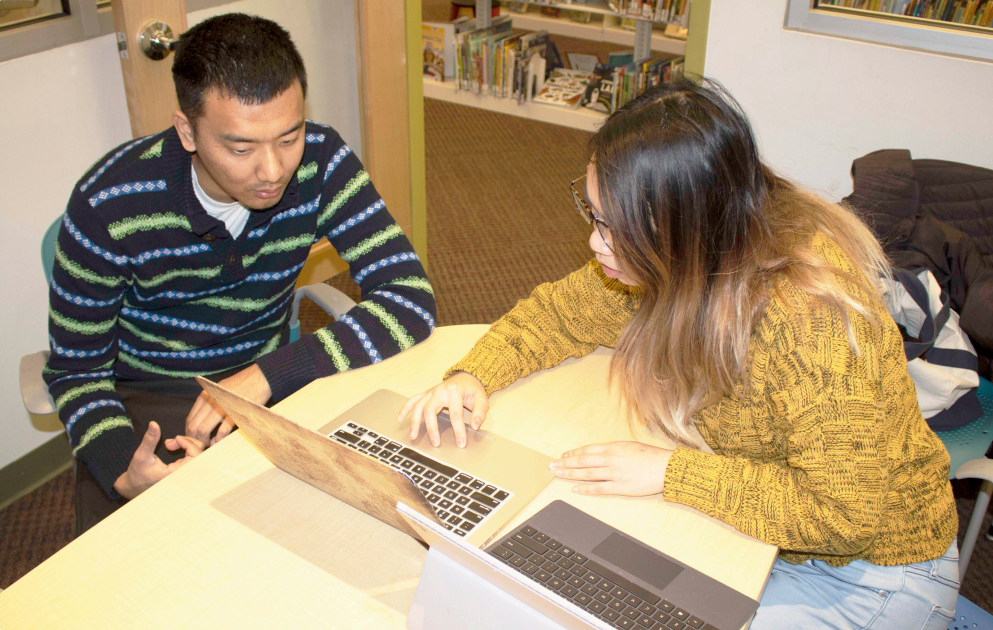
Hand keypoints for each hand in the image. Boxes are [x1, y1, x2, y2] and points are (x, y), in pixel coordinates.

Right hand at [113, 421, 204, 499]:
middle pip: (200, 453)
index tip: (174, 438)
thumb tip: (153, 423)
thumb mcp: (141, 456)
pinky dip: (185, 447)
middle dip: (187, 442)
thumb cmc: (137, 474)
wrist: (134, 486)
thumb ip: (149, 440)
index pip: (196, 455)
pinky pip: (193, 455)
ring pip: (198, 453)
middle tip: (169, 442)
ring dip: (186, 444)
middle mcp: (185, 474)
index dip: (188, 443)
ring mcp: (185, 472)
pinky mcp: (184, 469)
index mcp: (177, 474)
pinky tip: (171, 446)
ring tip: (168, 444)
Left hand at [186, 364, 271, 445]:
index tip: (195, 440)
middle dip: (195, 439)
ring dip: (205, 441)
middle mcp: (210, 400)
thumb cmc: (240, 386)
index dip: (189, 432)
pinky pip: (221, 430)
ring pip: (203, 429)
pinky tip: (220, 441)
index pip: (190, 418)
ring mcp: (221, 406)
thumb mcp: (219, 391)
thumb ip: (210, 406)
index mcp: (206, 395)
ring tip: (210, 444)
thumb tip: (203, 426)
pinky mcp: (234, 413)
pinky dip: (219, 439)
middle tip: (202, 446)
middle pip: (193, 425)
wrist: (259, 378)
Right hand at [397, 372, 488, 447]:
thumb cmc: (473, 389)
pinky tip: (400, 419)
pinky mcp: (426, 394)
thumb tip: (475, 426)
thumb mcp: (482, 399)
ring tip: (413, 436)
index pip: (455, 414)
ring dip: (414, 422)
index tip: (460, 443)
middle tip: (435, 443)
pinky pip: (413, 400)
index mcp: (454, 392)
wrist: (466, 376)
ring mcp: (431, 392)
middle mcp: (440, 391)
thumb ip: (480, 412)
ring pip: (418, 406)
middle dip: (432, 428)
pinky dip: (405, 409)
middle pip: (431, 410)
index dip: (458, 430)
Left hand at [549, 442, 673, 496]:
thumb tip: (600, 453)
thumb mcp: (630, 446)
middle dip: (565, 463)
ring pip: (587, 474)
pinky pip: (598, 489)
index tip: (563, 456)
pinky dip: (585, 488)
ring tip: (558, 475)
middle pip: (582, 461)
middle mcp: (611, 459)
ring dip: (570, 474)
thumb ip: (614, 450)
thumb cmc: (651, 456)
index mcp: (613, 447)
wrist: (666, 468)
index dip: (573, 454)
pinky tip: (575, 488)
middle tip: (552, 465)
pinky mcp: (620, 487)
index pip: (587, 450)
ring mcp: (614, 473)